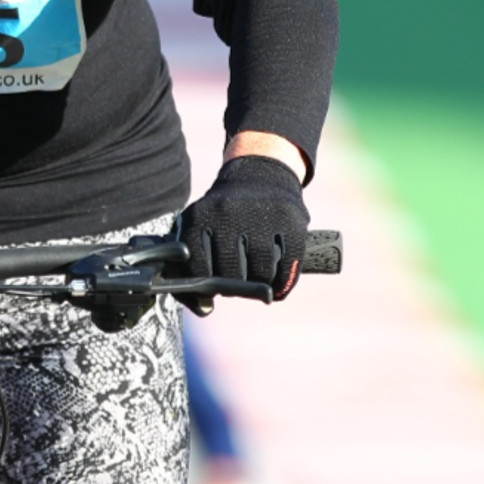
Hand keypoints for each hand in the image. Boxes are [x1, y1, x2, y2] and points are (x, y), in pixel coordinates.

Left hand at [179, 155, 308, 299]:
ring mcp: (262, 215)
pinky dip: (284, 282)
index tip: (212, 289)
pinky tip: (279, 285)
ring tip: (260, 284)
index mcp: (200, 217)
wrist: (260, 174)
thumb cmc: (225, 215)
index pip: (198, 269)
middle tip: (239, 285)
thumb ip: (192, 267)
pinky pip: (289, 264)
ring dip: (261, 286)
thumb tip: (203, 309)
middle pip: (232, 274)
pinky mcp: (291, 219)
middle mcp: (229, 213)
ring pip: (261, 273)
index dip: (206, 287)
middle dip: (235, 287)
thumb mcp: (200, 227)